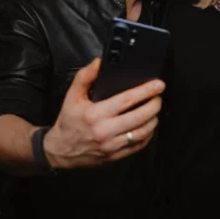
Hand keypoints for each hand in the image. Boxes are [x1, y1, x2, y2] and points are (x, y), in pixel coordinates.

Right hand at [43, 58, 163, 168]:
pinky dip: (148, 135)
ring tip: (155, 110)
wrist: (60, 150)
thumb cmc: (69, 121)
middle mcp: (105, 131)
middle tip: (159, 97)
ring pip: (142, 132)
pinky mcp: (115, 156)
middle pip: (139, 117)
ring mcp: (111, 146)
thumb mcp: (72, 96)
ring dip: (154, 120)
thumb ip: (85, 76)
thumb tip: (98, 63)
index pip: (127, 100)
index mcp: (95, 114)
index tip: (157, 85)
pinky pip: (138, 145)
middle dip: (154, 105)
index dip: (145, 91)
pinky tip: (149, 126)